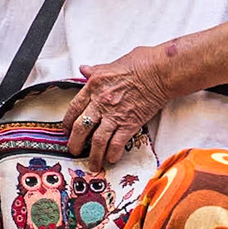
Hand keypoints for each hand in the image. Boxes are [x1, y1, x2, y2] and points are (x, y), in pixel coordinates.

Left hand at [61, 46, 173, 172]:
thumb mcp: (110, 65)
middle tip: (74, 150)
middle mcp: (100, 102)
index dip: (68, 121)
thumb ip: (95, 71)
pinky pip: (117, 143)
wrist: (160, 72)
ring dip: (93, 155)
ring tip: (92, 164)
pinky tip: (111, 159)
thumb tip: (84, 69)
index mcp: (93, 87)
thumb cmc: (139, 64)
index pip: (74, 108)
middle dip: (75, 143)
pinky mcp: (130, 124)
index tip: (67, 129)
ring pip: (97, 140)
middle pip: (81, 127)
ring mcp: (114, 115)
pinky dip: (113, 153)